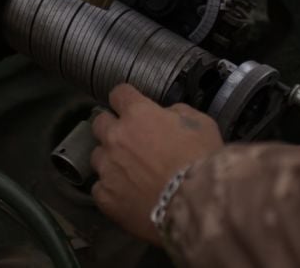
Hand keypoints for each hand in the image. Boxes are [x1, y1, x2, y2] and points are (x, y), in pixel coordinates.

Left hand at [90, 84, 223, 244]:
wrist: (195, 205)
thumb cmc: (201, 161)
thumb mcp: (201, 124)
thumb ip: (178, 112)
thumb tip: (167, 115)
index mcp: (138, 114)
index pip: (119, 94)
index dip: (125, 99)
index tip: (130, 105)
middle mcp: (115, 137)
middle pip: (99, 123)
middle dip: (112, 127)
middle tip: (130, 139)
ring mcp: (107, 168)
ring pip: (97, 156)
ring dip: (110, 160)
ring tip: (130, 172)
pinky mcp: (105, 196)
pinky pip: (99, 188)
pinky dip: (111, 189)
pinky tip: (128, 195)